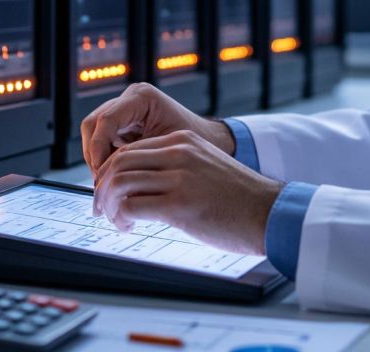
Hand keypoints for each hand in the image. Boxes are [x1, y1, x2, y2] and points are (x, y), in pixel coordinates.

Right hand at [81, 82, 234, 176]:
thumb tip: (106, 181)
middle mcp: (129, 99)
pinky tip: (114, 179)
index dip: (98, 149)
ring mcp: (124, 111)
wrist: (210, 144)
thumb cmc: (195, 146)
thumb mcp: (164, 152)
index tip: (102, 175)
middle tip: (100, 184)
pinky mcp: (123, 125)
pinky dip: (104, 160)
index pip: (106, 121)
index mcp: (142, 97)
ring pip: (93, 134)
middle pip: (93, 125)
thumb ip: (135, 160)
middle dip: (93, 155)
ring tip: (107, 185)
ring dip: (96, 160)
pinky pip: (103, 141)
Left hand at [92, 129, 283, 254]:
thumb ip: (176, 169)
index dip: (110, 171)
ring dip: (109, 205)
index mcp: (182, 142)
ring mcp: (179, 178)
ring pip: (120, 183)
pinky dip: (121, 218)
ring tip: (115, 220)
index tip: (107, 191)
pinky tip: (128, 227)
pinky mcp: (180, 204)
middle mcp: (178, 153)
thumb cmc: (239, 198)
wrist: (269, 212)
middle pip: (119, 163)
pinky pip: (132, 206)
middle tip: (100, 207)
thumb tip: (144, 188)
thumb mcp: (205, 168)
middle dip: (102, 187)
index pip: (130, 150)